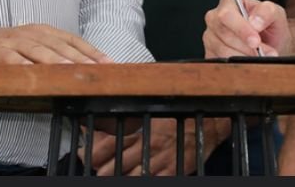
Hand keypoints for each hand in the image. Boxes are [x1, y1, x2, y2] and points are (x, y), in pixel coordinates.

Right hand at [0, 18, 114, 65]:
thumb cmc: (1, 46)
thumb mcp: (29, 45)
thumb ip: (50, 55)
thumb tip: (77, 70)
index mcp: (42, 31)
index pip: (73, 40)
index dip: (92, 51)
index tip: (110, 63)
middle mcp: (31, 34)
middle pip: (62, 45)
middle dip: (82, 58)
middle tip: (100, 70)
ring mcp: (14, 42)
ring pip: (41, 51)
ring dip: (60, 61)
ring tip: (75, 71)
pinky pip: (14, 61)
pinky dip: (27, 67)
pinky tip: (38, 75)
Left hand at [85, 117, 229, 175]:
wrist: (208, 124)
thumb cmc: (180, 118)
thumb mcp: (153, 114)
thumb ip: (132, 123)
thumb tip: (109, 121)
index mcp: (144, 132)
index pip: (114, 146)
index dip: (96, 154)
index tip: (86, 157)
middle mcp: (151, 148)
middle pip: (120, 167)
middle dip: (107, 172)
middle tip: (100, 174)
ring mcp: (163, 162)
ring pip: (136, 177)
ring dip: (124, 178)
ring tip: (116, 177)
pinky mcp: (175, 172)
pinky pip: (157, 181)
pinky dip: (145, 181)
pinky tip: (140, 180)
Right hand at [203, 0, 289, 57]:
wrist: (271, 45)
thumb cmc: (269, 26)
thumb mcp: (275, 14)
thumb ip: (267, 12)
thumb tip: (254, 22)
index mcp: (228, 3)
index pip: (227, 15)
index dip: (241, 29)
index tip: (256, 41)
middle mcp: (215, 19)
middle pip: (224, 35)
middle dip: (246, 47)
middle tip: (264, 53)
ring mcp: (211, 38)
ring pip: (223, 51)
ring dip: (245, 57)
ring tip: (261, 58)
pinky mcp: (211, 55)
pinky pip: (220, 63)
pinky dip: (238, 65)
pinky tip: (250, 63)